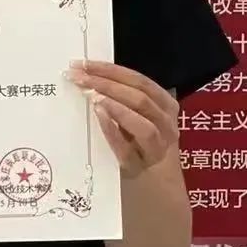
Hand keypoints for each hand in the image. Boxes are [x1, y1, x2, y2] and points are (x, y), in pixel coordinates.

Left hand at [68, 60, 179, 177]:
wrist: (149, 182)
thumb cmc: (138, 141)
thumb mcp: (138, 115)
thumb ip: (123, 96)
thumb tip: (89, 73)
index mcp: (166, 106)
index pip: (140, 81)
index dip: (112, 70)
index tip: (84, 64)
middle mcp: (166, 126)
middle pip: (140, 99)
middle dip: (107, 84)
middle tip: (79, 77)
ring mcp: (156, 149)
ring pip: (143, 125)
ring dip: (116, 106)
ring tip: (91, 94)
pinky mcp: (138, 167)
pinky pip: (126, 149)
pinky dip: (112, 130)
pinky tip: (99, 116)